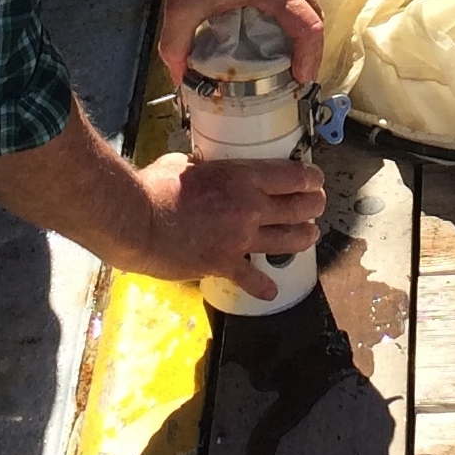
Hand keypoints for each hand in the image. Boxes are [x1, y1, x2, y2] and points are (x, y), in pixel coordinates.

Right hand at [126, 147, 326, 295]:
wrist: (137, 221)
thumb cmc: (157, 186)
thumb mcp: (186, 163)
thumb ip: (204, 167)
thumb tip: (202, 167)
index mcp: (243, 177)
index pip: (293, 176)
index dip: (311, 178)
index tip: (315, 180)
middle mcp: (250, 206)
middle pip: (298, 207)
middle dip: (313, 205)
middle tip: (317, 205)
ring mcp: (240, 238)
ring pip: (287, 240)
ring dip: (303, 238)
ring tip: (310, 235)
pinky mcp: (224, 263)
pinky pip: (252, 278)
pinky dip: (263, 286)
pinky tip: (270, 291)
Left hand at [155, 0, 323, 92]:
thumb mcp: (180, 5)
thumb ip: (176, 46)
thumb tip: (179, 78)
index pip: (308, 27)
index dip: (310, 58)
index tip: (301, 80)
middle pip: (314, 16)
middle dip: (308, 48)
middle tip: (292, 74)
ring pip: (308, 0)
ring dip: (301, 28)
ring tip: (284, 52)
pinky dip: (293, 9)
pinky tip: (272, 21)